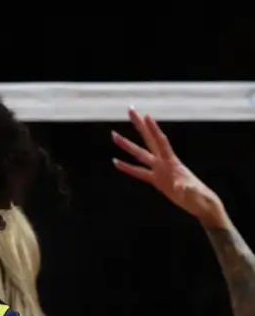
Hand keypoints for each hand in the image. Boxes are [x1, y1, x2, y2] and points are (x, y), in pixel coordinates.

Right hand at [112, 107, 226, 226]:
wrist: (201, 204)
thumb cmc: (199, 198)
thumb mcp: (193, 194)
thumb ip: (186, 189)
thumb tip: (180, 187)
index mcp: (172, 163)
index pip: (161, 143)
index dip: (154, 130)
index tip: (146, 116)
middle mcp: (164, 163)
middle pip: (149, 140)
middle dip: (139, 126)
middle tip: (130, 111)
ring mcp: (159, 170)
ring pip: (140, 155)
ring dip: (126, 145)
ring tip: (113, 135)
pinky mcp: (156, 180)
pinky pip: (138, 172)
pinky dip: (127, 167)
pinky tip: (116, 162)